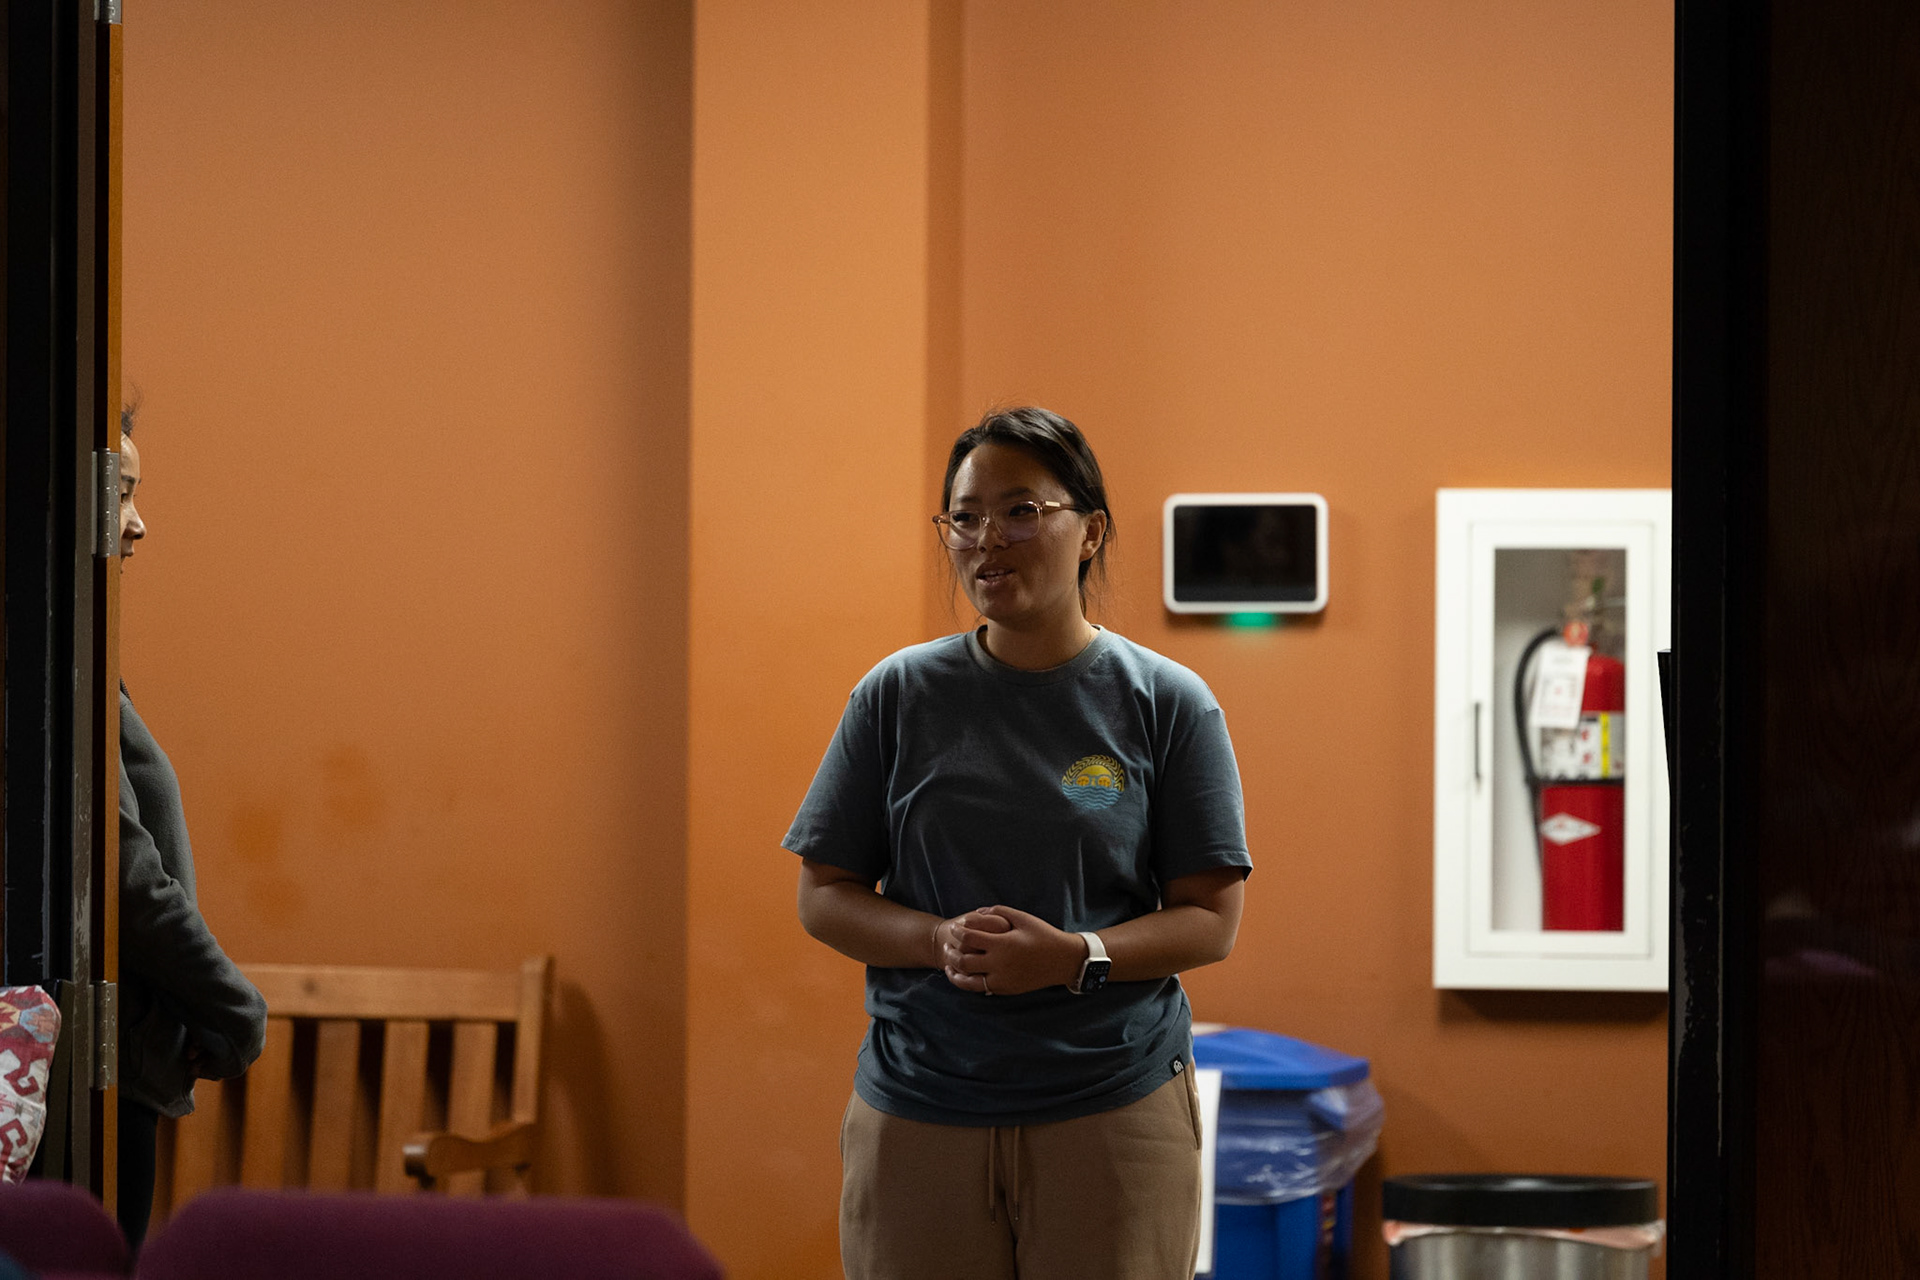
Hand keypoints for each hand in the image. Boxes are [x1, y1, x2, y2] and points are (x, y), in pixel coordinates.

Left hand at [941, 905, 1081, 996]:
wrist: (1063, 961)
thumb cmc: (1044, 936)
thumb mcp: (1023, 918)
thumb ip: (999, 911)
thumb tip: (977, 911)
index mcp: (1003, 945)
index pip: (969, 938)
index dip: (958, 932)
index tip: (954, 927)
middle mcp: (1000, 965)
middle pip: (963, 961)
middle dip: (951, 953)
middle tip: (947, 945)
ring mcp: (1002, 980)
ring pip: (968, 981)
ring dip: (954, 973)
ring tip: (949, 964)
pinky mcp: (1006, 990)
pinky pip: (980, 989)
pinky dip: (968, 982)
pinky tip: (964, 975)